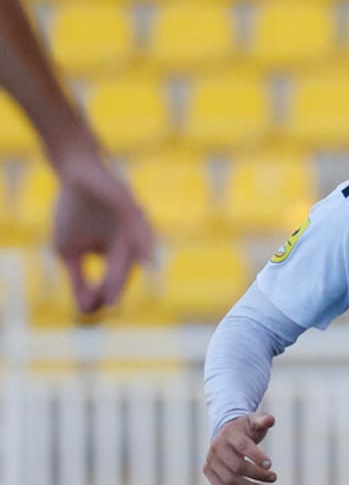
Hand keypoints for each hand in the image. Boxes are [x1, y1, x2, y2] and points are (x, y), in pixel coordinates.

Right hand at [51, 147, 153, 312]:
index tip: (93, 308)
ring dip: (123, 270)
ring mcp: (134, 227)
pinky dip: (142, 241)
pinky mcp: (131, 207)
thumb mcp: (69, 252)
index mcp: (118, 257)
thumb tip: (85, 310)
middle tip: (109, 303)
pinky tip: (145, 258)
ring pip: (132, 252)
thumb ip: (77, 280)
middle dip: (115, 286)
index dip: (104, 293)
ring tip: (117, 285)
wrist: (74, 174)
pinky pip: (139, 225)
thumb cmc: (74, 213)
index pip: (114, 281)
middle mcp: (131, 245)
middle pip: (124, 270)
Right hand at [203, 412, 276, 484]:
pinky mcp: (208, 470)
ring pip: (228, 480)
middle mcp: (217, 447)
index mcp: (230, 434)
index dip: (257, 456)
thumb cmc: (246, 429)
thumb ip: (263, 420)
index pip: (243, 446)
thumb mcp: (254, 421)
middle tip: (274, 478)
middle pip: (237, 466)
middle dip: (258, 475)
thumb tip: (270, 420)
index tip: (270, 465)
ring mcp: (211, 460)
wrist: (226, 433)